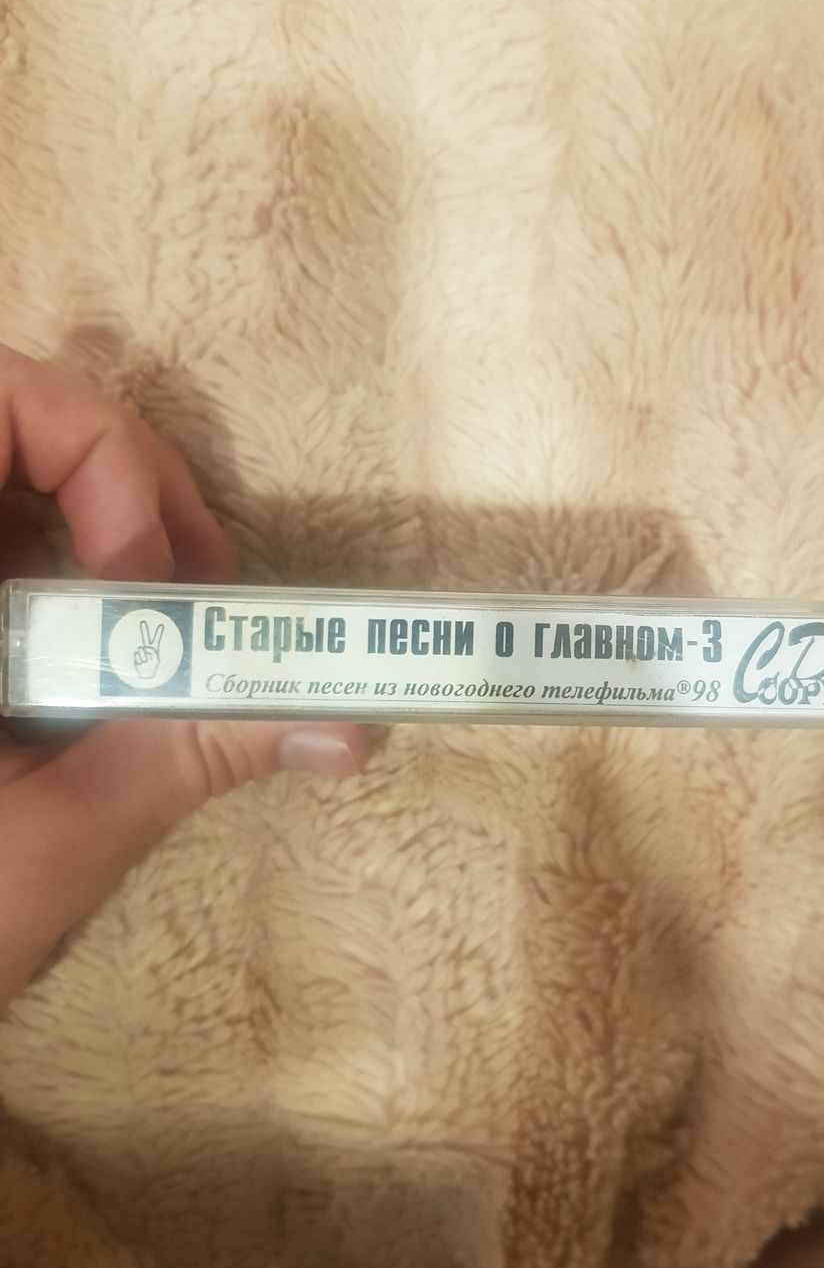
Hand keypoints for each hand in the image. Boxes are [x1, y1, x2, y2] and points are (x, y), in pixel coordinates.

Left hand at [0, 345, 366, 1008]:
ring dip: (114, 530)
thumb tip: (347, 724)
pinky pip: (21, 551)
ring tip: (175, 627)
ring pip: (25, 486)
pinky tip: (121, 657)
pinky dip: (86, 578)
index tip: (143, 575)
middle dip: (125, 483)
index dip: (86, 449)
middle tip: (195, 584)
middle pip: (17, 428)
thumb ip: (189, 754)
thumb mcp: (58, 839)